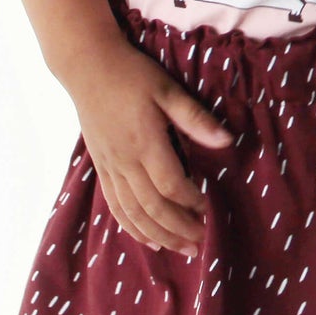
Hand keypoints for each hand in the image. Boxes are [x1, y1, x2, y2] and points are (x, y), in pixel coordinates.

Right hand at [65, 37, 234, 258]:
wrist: (88, 66)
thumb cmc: (132, 75)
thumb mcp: (167, 89)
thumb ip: (195, 118)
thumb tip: (227, 141)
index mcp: (145, 141)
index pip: (170, 184)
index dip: (190, 201)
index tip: (207, 206)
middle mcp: (125, 160)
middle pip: (152, 206)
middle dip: (178, 228)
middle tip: (200, 241)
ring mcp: (110, 166)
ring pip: (133, 212)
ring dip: (157, 234)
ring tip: (180, 248)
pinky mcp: (101, 166)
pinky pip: (114, 205)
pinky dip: (131, 226)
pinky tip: (146, 238)